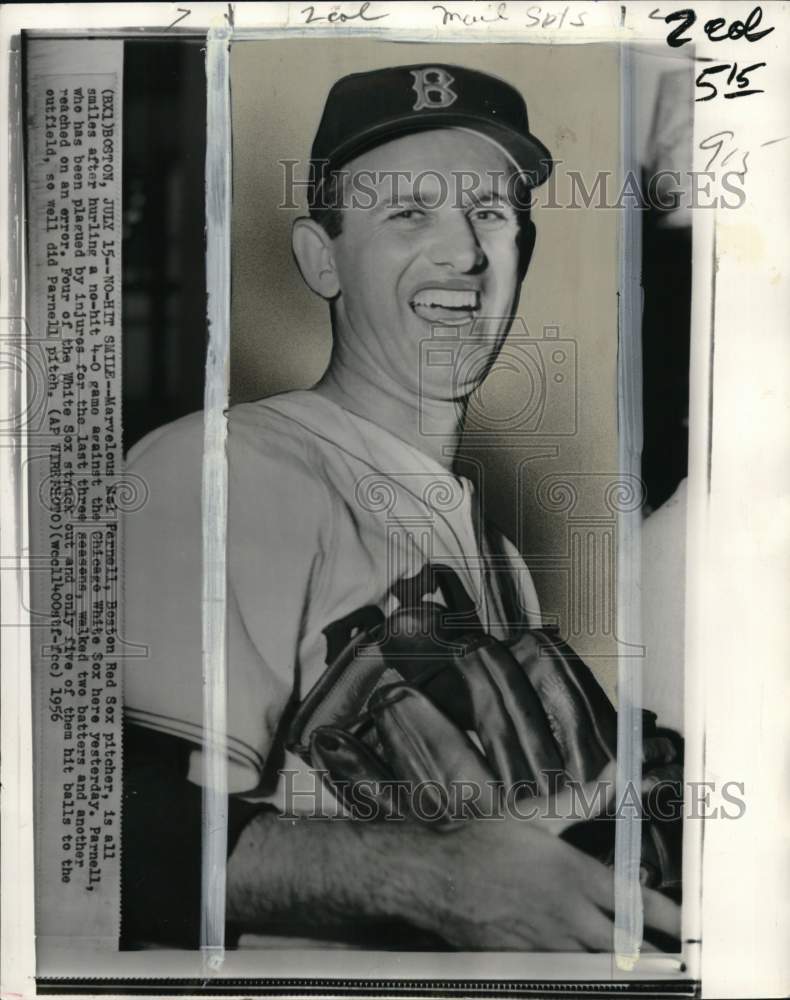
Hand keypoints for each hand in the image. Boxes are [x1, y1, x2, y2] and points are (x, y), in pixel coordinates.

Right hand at [413, 811, 680, 951]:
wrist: (435, 875)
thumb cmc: (482, 840)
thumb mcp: (535, 815)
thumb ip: (583, 801)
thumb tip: (617, 779)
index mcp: (575, 876)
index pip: (636, 903)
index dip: (667, 918)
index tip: (686, 924)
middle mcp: (568, 915)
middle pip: (625, 945)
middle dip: (650, 949)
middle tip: (670, 951)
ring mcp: (547, 943)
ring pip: (598, 962)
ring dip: (615, 958)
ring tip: (633, 954)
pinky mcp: (526, 961)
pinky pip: (564, 968)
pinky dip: (579, 964)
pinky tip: (582, 956)